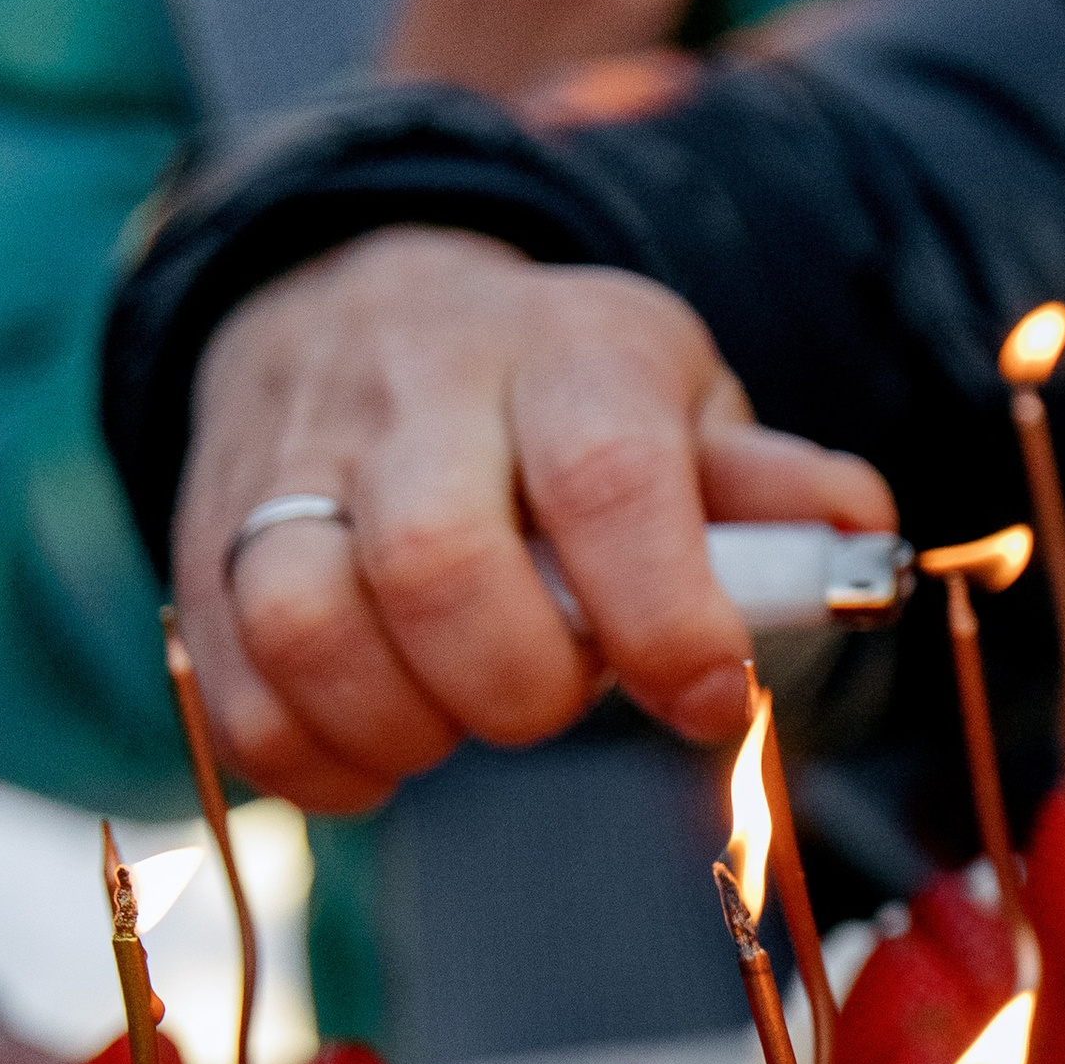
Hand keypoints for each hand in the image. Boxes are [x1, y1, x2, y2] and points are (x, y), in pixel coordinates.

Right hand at [172, 227, 895, 810]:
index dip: (662, 616)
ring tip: (459, 712)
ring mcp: (289, 463)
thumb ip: (764, 491)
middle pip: (435, 567)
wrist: (347, 303)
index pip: (605, 478)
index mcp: (563, 350)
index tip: (700, 696)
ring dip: (405, 726)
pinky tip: (382, 737)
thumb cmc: (555, 400)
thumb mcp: (674, 408)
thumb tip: (861, 533)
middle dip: (517, 686)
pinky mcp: (203, 544)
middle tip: (551, 694)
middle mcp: (412, 389)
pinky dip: (320, 759)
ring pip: (306, 628)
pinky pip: (239, 699)